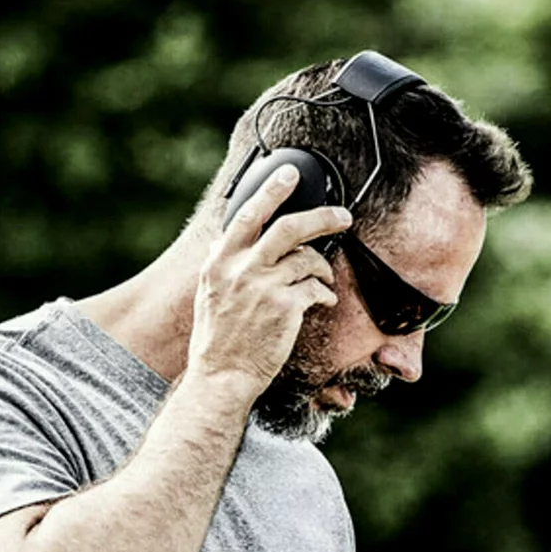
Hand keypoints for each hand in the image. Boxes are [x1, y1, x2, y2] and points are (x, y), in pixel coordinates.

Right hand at [188, 168, 350, 394]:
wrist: (221, 377)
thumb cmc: (217, 341)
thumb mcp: (208, 293)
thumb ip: (221, 263)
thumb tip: (228, 238)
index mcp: (220, 261)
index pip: (249, 214)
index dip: (271, 189)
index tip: (288, 174)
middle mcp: (242, 268)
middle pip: (288, 228)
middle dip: (321, 217)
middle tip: (342, 216)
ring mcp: (264, 287)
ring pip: (307, 259)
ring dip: (323, 266)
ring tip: (325, 277)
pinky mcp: (284, 308)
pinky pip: (315, 289)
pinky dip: (323, 293)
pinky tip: (323, 301)